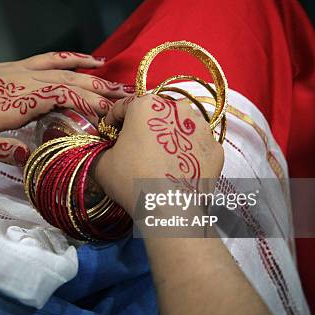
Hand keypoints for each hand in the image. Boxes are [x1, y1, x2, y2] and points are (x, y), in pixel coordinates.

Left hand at [0, 51, 133, 165]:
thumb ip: (0, 150)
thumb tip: (32, 160)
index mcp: (18, 102)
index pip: (65, 98)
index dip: (92, 105)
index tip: (115, 115)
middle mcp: (26, 82)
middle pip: (73, 82)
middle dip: (104, 92)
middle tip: (132, 101)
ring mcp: (23, 72)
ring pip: (67, 70)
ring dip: (96, 76)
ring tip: (121, 84)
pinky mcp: (18, 68)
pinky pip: (52, 60)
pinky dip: (74, 58)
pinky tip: (90, 59)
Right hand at [94, 94, 223, 211]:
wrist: (170, 210)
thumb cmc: (131, 181)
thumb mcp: (100, 164)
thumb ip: (99, 150)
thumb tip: (103, 150)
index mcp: (146, 105)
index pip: (122, 107)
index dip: (112, 123)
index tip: (109, 138)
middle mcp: (177, 108)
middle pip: (153, 114)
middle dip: (142, 129)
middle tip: (133, 151)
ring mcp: (201, 128)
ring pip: (178, 128)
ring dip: (167, 139)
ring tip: (157, 163)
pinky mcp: (216, 149)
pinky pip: (196, 147)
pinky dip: (186, 155)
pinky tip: (176, 172)